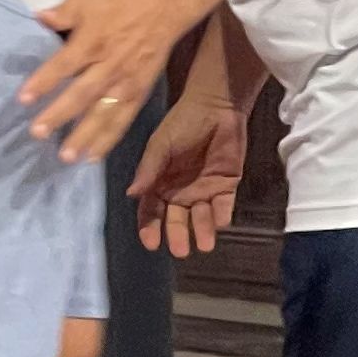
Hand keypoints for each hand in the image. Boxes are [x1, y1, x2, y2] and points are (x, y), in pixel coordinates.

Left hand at [18, 0, 193, 163]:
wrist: (160, 9)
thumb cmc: (116, 4)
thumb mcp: (85, 0)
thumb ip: (61, 13)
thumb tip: (38, 17)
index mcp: (92, 42)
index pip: (64, 64)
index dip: (44, 81)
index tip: (23, 99)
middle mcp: (109, 66)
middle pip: (82, 94)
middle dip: (60, 115)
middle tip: (38, 133)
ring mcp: (125, 84)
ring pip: (103, 114)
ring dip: (85, 137)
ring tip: (66, 157)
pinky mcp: (138, 95)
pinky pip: (122, 121)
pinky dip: (108, 140)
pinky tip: (92, 157)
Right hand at [129, 86, 249, 257]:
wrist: (217, 106)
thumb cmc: (183, 122)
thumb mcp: (161, 145)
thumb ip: (149, 169)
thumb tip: (131, 193)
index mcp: (160, 181)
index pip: (151, 210)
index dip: (149, 227)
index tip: (151, 243)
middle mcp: (180, 190)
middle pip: (176, 219)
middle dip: (178, 235)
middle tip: (181, 250)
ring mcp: (204, 189)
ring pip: (201, 217)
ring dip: (202, 231)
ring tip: (205, 244)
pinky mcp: (226, 185)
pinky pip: (224, 206)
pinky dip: (222, 216)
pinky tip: (220, 222)